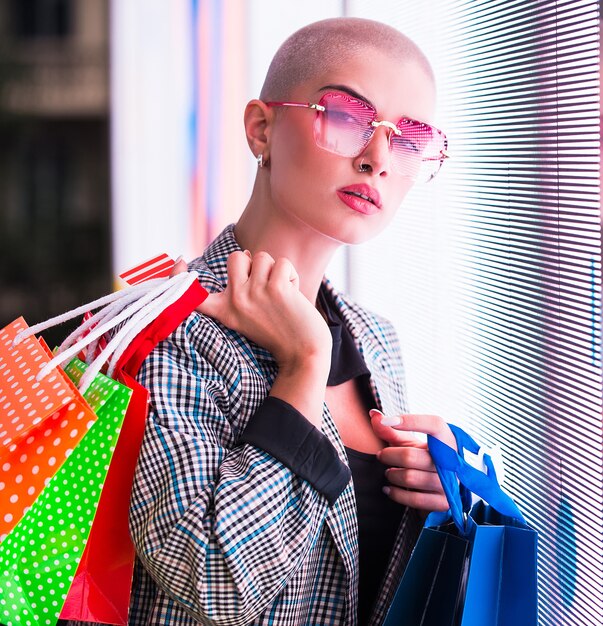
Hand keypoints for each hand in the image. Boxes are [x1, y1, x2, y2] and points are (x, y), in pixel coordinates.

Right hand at [170, 252, 331, 427]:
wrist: (303, 353)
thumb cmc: (279, 332)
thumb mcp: (248, 315)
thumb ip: (241, 287)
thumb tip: (247, 254)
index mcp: (224, 310)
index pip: (194, 293)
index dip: (179, 276)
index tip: (178, 262)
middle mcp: (235, 301)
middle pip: (235, 257)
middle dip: (253, 263)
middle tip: (265, 286)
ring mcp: (254, 293)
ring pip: (262, 257)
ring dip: (276, 271)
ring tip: (281, 294)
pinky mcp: (275, 288)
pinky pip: (282, 263)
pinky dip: (292, 276)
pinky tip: (293, 295)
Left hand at [370, 410, 455, 511]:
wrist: (441, 485)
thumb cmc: (421, 456)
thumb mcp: (409, 442)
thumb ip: (391, 430)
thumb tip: (373, 414)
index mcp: (446, 439)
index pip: (434, 424)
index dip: (411, 421)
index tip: (387, 421)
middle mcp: (451, 460)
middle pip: (409, 456)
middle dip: (388, 455)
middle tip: (381, 455)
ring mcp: (449, 483)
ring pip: (409, 477)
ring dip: (391, 475)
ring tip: (389, 472)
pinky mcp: (443, 502)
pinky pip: (414, 499)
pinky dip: (396, 493)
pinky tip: (388, 488)